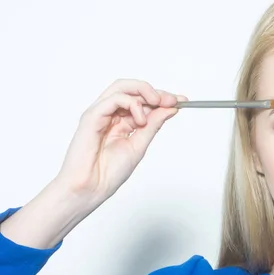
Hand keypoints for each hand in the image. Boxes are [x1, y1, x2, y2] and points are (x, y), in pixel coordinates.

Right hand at [54, 79, 186, 204]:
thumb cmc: (109, 172)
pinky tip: (140, 120)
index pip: (142, 100)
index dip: (162, 98)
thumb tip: (170, 109)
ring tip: (157, 104)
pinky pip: (113, 99)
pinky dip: (132, 104)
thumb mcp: (140, 145)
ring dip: (144, 91)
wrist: (92, 187)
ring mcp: (100, 113)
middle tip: (171, 101)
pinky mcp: (91, 116)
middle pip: (132, 88)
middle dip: (155, 92)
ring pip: (122, 87)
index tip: (181, 101)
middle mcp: (110, 114)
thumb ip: (153, 125)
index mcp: (121, 122)